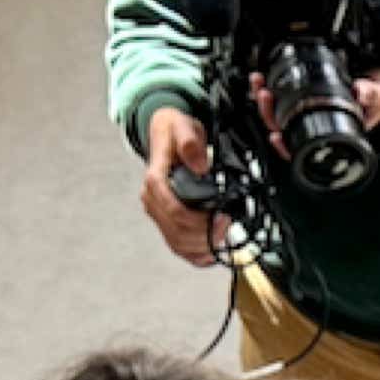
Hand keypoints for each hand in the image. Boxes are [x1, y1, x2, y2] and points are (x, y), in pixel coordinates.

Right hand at [140, 106, 224, 266]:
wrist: (166, 133)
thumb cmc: (174, 131)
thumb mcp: (183, 126)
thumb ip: (190, 143)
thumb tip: (200, 166)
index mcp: (155, 180)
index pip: (175, 212)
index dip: (200, 221)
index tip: (221, 217)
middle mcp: (153, 199)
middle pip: (177, 232)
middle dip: (205, 235)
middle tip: (227, 225)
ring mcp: (158, 211)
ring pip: (177, 243)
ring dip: (202, 246)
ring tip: (223, 235)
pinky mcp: (166, 219)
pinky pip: (177, 245)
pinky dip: (195, 253)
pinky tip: (210, 252)